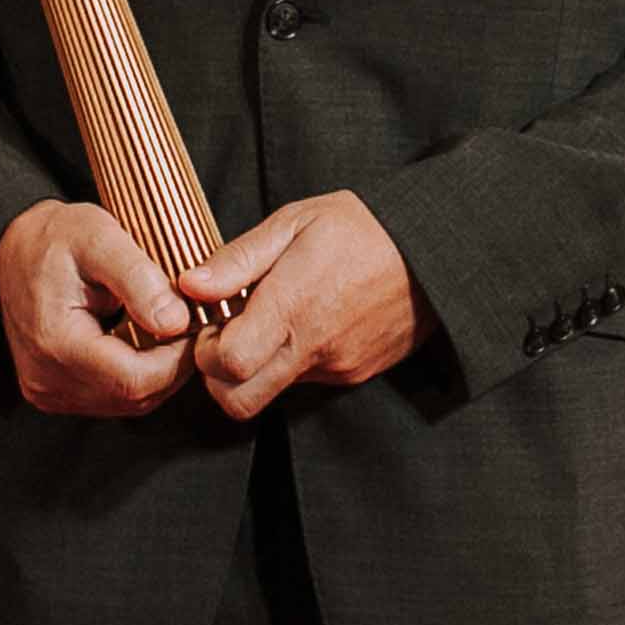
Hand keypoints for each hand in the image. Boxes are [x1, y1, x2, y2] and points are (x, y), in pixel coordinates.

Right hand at [0, 199, 197, 417]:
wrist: (13, 247)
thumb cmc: (55, 237)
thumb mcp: (100, 238)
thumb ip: (139, 279)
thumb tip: (177, 322)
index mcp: (56, 343)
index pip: (135, 379)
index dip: (177, 358)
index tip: (196, 323)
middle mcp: (47, 380)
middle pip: (135, 397)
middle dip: (172, 365)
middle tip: (189, 323)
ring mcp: (48, 391)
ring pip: (127, 403)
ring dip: (157, 372)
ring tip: (168, 328)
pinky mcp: (53, 392)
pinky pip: (111, 398)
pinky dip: (136, 375)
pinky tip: (143, 342)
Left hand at [176, 189, 423, 421]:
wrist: (435, 250)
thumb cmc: (360, 226)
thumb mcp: (294, 222)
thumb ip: (238, 259)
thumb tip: (189, 286)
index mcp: (293, 306)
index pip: (226, 365)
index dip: (205, 352)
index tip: (213, 323)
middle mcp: (314, 347)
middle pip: (239, 402)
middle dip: (219, 379)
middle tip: (228, 337)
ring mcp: (337, 367)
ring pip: (271, 392)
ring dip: (258, 368)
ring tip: (272, 319)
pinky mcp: (356, 374)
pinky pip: (306, 381)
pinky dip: (292, 361)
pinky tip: (305, 321)